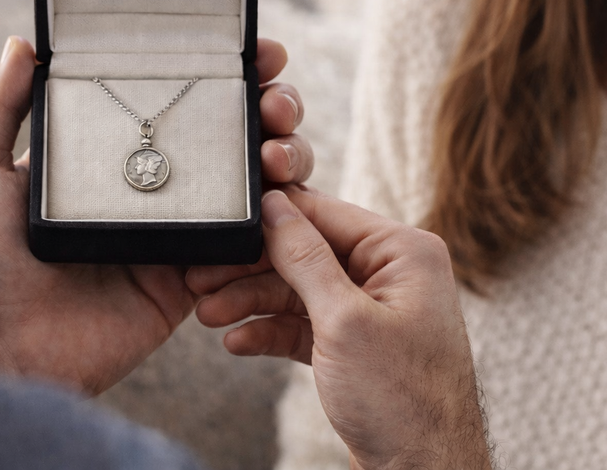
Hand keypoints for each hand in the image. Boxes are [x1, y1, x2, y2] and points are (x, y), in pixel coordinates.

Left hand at [0, 36, 311, 395]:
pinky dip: (274, 225)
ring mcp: (176, 235)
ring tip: (279, 155)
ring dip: (286, 161)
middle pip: (232, 140)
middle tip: (275, 104)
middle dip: (271, 112)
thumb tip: (22, 43)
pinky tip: (281, 203)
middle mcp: (152, 190)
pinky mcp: (190, 282)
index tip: (258, 54)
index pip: (180, 105)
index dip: (228, 76)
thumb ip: (1, 106)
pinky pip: (246, 249)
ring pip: (253, 188)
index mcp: (112, 160)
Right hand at [188, 187, 492, 469]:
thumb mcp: (344, 320)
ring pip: (299, 291)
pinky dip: (271, 331)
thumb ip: (305, 258)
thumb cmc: (402, 401)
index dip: (273, 216)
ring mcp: (373, 310)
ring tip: (209, 315)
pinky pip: (304, 324)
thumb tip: (275, 206)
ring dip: (252, 302)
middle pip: (306, 252)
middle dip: (253, 269)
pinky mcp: (355, 344)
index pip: (327, 214)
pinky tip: (237, 342)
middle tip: (203, 277)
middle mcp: (391, 273)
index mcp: (403, 252)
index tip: (227, 220)